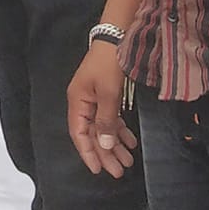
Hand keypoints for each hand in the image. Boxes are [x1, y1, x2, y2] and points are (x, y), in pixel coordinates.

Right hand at [67, 41, 137, 176]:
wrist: (116, 38)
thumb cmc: (108, 65)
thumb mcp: (108, 94)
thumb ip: (106, 120)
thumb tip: (105, 145)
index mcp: (78, 102)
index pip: (79, 134)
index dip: (88, 153)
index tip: (98, 170)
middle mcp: (83, 103)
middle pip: (93, 134)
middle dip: (106, 153)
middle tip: (119, 171)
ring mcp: (94, 99)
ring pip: (103, 128)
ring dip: (115, 144)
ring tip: (128, 161)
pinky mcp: (106, 95)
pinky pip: (111, 118)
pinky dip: (120, 130)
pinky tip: (130, 141)